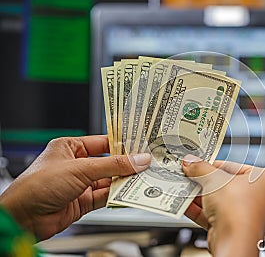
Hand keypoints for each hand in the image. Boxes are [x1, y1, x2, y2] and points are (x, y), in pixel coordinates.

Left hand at [0, 135, 150, 239]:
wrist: (22, 218)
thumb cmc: (37, 185)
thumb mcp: (80, 168)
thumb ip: (112, 165)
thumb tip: (137, 160)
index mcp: (70, 147)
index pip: (103, 142)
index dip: (122, 145)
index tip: (141, 146)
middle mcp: (76, 164)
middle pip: (108, 162)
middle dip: (126, 164)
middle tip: (146, 164)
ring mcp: (80, 184)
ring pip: (109, 180)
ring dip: (125, 181)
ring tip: (143, 178)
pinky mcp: (83, 201)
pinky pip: (106, 196)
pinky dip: (118, 195)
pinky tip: (130, 193)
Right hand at [183, 156, 264, 256]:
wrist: (234, 240)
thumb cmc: (239, 207)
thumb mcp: (213, 179)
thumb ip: (200, 168)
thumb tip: (191, 163)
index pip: (238, 168)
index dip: (215, 166)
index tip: (201, 165)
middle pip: (230, 186)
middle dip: (208, 183)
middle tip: (193, 177)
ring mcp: (255, 218)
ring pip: (224, 203)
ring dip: (203, 197)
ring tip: (187, 190)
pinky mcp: (240, 232)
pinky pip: (220, 217)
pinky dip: (203, 211)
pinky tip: (187, 205)